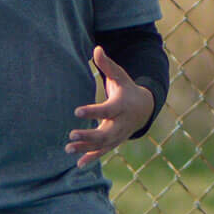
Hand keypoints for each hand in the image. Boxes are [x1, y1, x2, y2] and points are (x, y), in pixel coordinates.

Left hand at [66, 46, 153, 168]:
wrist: (145, 107)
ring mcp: (119, 135)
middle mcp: (121, 123)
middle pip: (106, 132)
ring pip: (103, 144)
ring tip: (68, 149)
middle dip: (89, 135)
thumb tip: (97, 48)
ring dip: (86, 148)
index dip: (93, 111)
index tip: (76, 111)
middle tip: (71, 134)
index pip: (107, 109)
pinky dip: (92, 158)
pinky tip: (78, 165)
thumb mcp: (120, 75)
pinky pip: (103, 152)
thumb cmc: (127, 88)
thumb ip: (107, 65)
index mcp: (122, 105)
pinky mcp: (115, 142)